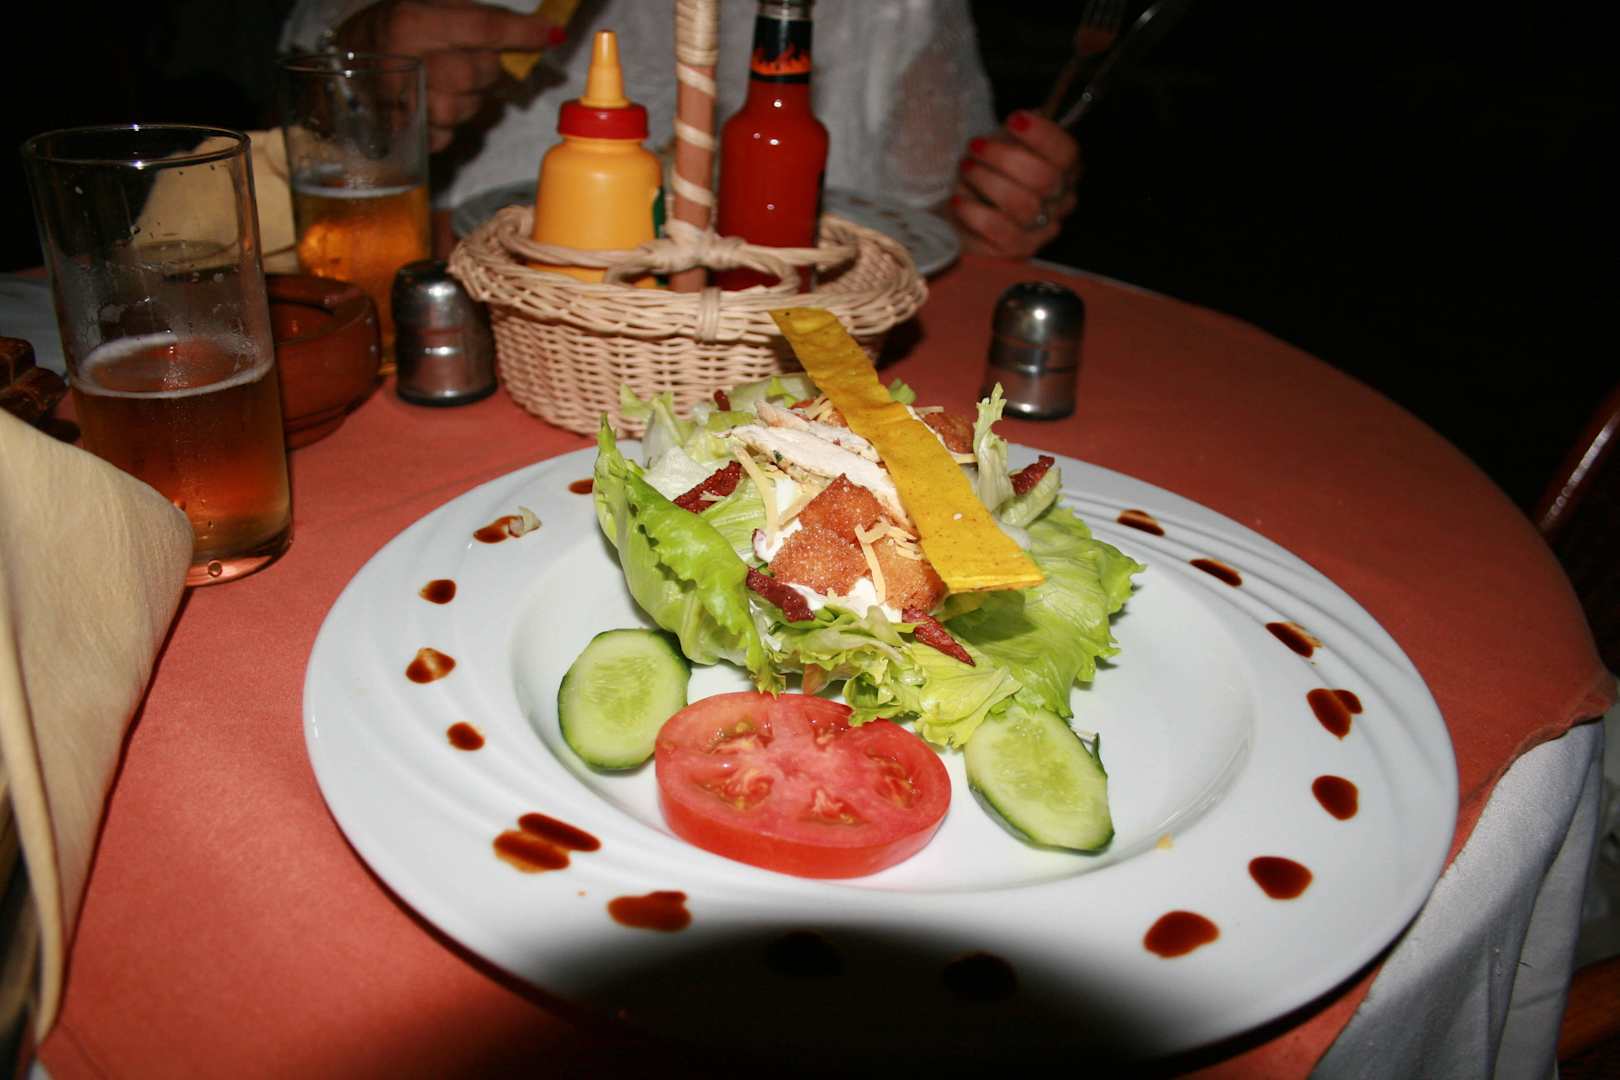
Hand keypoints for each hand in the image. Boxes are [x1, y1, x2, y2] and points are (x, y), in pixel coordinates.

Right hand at [335, 0, 564, 151]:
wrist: (339, 69)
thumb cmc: (392, 33)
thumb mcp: (426, 8)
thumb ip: (477, 17)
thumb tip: (540, 31)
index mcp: (408, 22)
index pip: (482, 27)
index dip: (521, 32)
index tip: (549, 34)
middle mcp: (405, 63)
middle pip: (479, 72)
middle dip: (485, 67)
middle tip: (468, 58)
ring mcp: (403, 106)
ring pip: (468, 107)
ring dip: (468, 97)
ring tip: (443, 81)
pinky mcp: (406, 139)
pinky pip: (450, 133)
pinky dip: (450, 122)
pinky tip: (431, 105)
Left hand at [949, 110, 1080, 257]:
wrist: (965, 207)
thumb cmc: (991, 169)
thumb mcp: (1006, 141)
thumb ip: (1020, 129)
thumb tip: (1026, 118)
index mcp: (1065, 168)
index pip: (1067, 152)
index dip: (1042, 135)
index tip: (1013, 120)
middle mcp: (1060, 199)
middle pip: (1044, 179)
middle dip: (1004, 158)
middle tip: (976, 146)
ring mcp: (1041, 227)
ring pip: (1023, 204)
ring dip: (986, 181)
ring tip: (966, 169)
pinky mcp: (1017, 249)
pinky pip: (1000, 231)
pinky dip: (974, 212)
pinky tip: (958, 200)